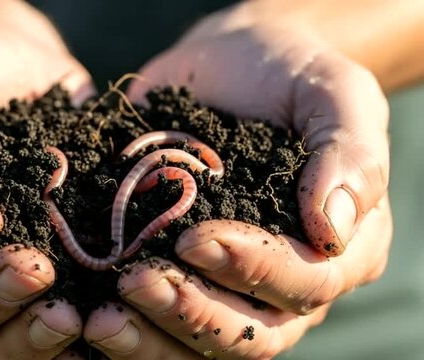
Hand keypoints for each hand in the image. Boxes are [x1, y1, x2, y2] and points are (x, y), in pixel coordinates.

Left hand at [83, 4, 390, 358]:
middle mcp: (283, 281)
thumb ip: (350, 155)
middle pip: (248, 333)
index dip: (251, 269)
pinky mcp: (178, 273)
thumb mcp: (333, 93)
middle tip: (134, 283)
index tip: (196, 238)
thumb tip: (330, 228)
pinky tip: (83, 316)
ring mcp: (227, 284)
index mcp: (336, 248)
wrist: (226, 66)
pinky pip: (155, 323)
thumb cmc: (286, 75)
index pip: (304, 282)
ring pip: (199, 343)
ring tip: (100, 317)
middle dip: (190, 314)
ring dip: (149, 336)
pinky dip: (123, 328)